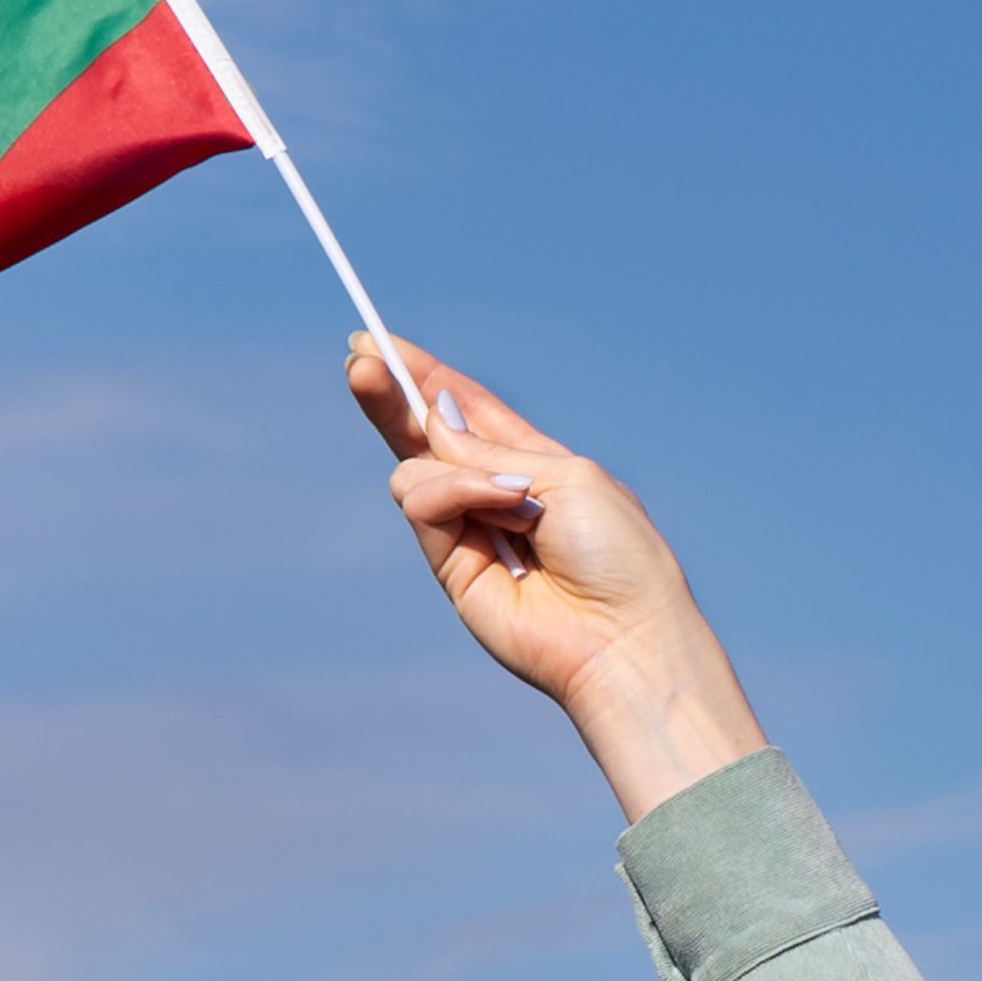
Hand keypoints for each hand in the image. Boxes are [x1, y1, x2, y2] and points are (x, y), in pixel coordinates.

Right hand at [362, 336, 766, 818]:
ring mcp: (470, 531)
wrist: (623, 635)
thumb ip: (492, 452)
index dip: (425, 378)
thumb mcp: (563, 475)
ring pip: (414, 469)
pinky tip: (500, 508)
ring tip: (517, 504)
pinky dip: (452, 493)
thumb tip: (432, 426)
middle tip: (358, 361)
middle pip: (424, 436)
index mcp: (534, 464)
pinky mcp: (450, 566)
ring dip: (457, 468)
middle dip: (391, 397)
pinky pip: (421, 504)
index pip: (467, 411)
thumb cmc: (617, 553)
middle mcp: (495, 496)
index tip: (380, 344)